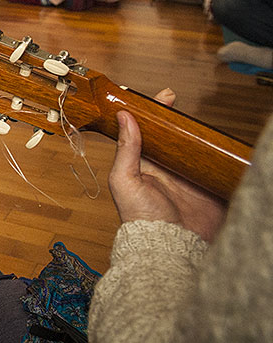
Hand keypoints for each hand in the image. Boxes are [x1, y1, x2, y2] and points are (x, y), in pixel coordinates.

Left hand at [108, 88, 226, 241]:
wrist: (170, 245)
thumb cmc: (141, 218)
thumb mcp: (125, 179)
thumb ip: (126, 150)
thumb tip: (124, 117)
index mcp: (143, 163)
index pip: (146, 131)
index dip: (152, 114)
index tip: (161, 97)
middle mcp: (166, 167)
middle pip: (172, 135)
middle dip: (175, 118)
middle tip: (175, 100)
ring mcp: (188, 175)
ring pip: (194, 146)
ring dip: (196, 133)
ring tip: (195, 117)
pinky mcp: (208, 185)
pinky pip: (214, 165)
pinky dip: (218, 154)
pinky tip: (218, 141)